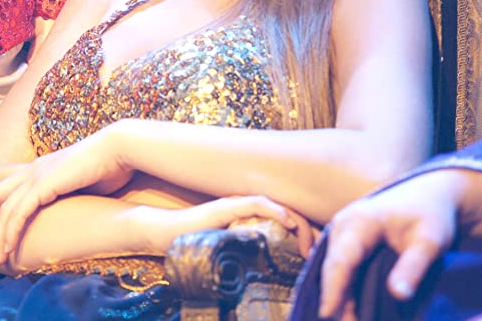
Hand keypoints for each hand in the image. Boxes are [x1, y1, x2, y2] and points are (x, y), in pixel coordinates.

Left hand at [0, 130, 133, 266]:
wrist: (116, 149)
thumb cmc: (107, 166)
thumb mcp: (82, 180)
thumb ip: (69, 192)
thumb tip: (72, 206)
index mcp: (42, 164)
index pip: (8, 170)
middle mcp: (34, 169)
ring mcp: (36, 176)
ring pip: (3, 209)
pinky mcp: (43, 186)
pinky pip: (18, 214)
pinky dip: (10, 233)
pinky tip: (7, 248)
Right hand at [133, 195, 305, 256]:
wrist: (165, 234)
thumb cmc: (195, 245)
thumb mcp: (229, 254)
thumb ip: (247, 257)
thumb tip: (267, 277)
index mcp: (252, 220)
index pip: (286, 222)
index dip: (304, 235)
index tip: (313, 256)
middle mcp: (248, 208)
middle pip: (288, 213)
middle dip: (307, 231)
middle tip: (316, 253)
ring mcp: (237, 205)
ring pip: (277, 206)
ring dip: (297, 222)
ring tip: (307, 243)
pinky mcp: (226, 206)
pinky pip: (256, 203)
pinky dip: (275, 210)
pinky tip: (287, 222)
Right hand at [316, 172, 462, 318]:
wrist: (430, 195)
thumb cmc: (431, 216)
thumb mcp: (431, 242)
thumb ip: (413, 267)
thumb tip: (398, 294)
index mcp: (361, 221)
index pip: (342, 261)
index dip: (334, 289)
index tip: (329, 314)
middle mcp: (344, 224)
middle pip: (333, 268)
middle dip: (336, 299)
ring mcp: (342, 231)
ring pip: (335, 269)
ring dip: (340, 296)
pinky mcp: (347, 240)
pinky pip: (341, 266)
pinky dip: (346, 287)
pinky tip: (353, 309)